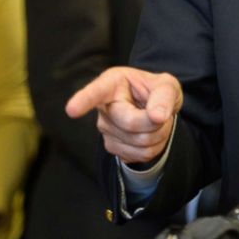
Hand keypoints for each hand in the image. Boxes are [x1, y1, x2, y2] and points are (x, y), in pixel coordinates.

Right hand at [66, 67, 182, 163]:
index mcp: (112, 83)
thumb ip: (164, 96)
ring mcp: (105, 129)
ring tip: (155, 120)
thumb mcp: (166, 85)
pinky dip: (156, 146)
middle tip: (163, 112)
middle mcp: (104, 107)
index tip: (71, 109)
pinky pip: (141, 155)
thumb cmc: (158, 91)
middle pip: (130, 123)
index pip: (96, 92)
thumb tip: (157, 117)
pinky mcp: (112, 147)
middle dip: (156, 121)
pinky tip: (150, 133)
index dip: (84, 100)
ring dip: (159, 134)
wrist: (155, 109)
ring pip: (139, 142)